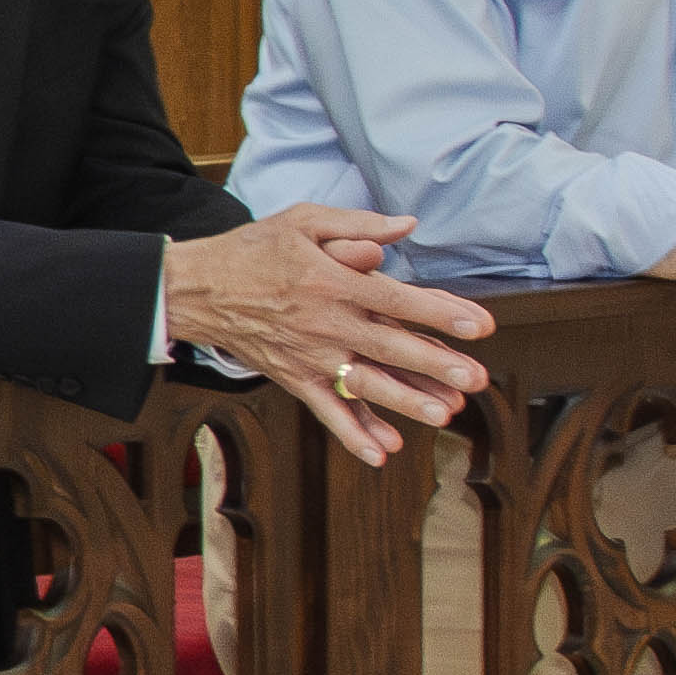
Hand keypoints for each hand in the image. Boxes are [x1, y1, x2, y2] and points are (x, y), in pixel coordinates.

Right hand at [159, 204, 495, 469]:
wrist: (195, 289)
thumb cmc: (252, 249)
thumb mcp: (302, 221)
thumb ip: (358, 224)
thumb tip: (407, 226)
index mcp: (331, 281)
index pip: (397, 299)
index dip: (440, 312)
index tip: (480, 325)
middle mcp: (324, 323)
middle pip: (389, 347)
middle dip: (436, 364)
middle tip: (476, 378)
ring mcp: (308, 356)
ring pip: (364, 383)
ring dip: (405, 402)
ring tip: (444, 415)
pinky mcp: (293, 377)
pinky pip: (326, 410)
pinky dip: (352, 434)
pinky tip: (382, 454)